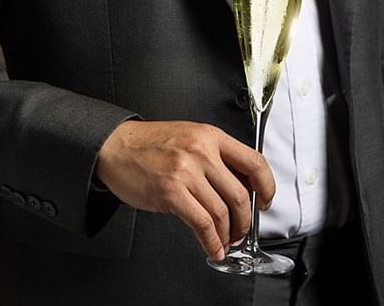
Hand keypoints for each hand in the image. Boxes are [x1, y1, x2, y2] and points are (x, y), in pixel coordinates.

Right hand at [95, 120, 274, 260]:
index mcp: (212, 137)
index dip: (267, 186)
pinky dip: (211, 241)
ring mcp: (186, 172)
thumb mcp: (191, 137)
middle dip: (246, 220)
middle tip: (243, 229)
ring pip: (222, 212)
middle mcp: (202, 152)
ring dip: (229, 234)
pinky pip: (201, 223)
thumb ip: (216, 156)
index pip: (254, 162)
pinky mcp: (171, 192)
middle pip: (240, 194)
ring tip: (227, 240)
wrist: (115, 146)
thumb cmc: (151, 143)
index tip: (267, 200)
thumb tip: (240, 186)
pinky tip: (212, 247)